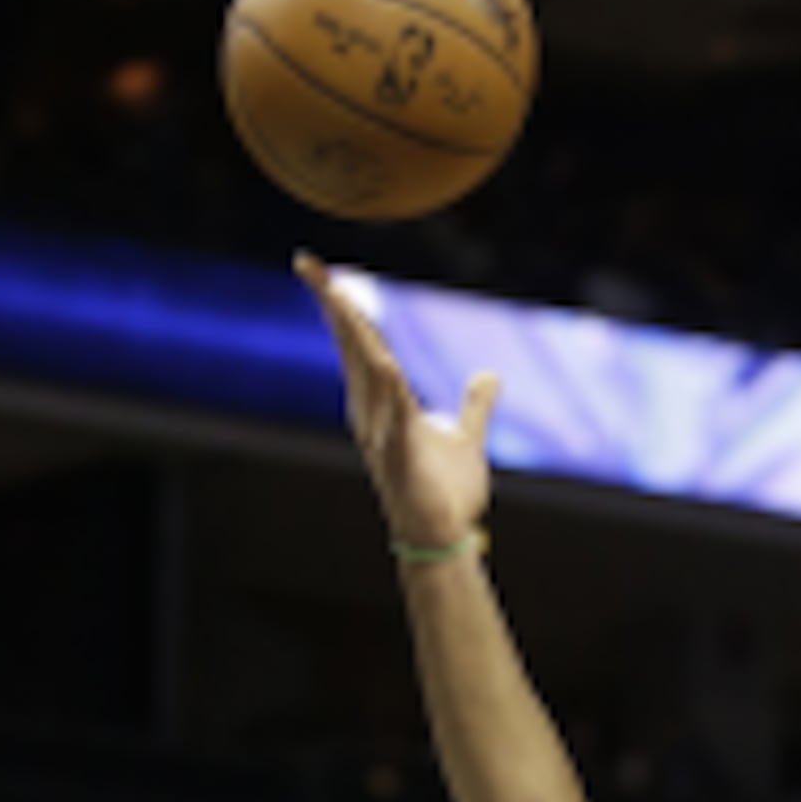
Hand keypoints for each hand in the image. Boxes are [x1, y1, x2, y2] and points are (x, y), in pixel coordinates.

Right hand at [298, 252, 497, 551]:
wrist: (444, 538)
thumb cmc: (446, 494)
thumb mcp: (465, 439)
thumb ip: (474, 405)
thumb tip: (491, 374)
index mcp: (383, 404)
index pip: (359, 344)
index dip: (340, 306)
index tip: (318, 269)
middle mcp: (373, 415)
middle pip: (351, 349)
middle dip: (331, 305)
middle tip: (309, 263)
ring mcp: (383, 436)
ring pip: (366, 375)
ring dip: (353, 335)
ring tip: (337, 293)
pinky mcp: (401, 459)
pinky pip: (396, 419)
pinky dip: (391, 392)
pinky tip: (385, 362)